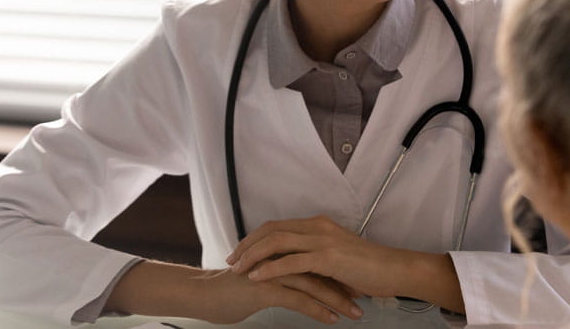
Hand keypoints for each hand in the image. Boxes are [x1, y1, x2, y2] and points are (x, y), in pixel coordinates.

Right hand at [191, 267, 363, 323]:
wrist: (204, 295)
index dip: (339, 272)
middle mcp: (281, 256)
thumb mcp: (264, 279)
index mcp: (283, 251)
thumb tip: (303, 282)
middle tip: (365, 299)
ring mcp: (275, 271)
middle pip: (322, 269)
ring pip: (315, 283)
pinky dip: (318, 309)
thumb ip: (284, 275)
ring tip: (355, 313)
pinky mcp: (267, 287)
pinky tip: (331, 318)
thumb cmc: (233, 289)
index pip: (318, 259)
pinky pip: (299, 299)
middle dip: (345, 285)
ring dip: (338, 299)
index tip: (359, 285)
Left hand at [224, 214, 464, 312]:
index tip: (239, 251)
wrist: (393, 269)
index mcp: (318, 224)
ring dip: (253, 256)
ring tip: (237, 270)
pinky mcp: (327, 258)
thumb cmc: (368, 267)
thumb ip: (315, 257)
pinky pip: (291, 262)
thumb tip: (294, 268)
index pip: (277, 225)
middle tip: (230, 260)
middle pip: (271, 230)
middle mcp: (317, 227)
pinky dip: (270, 269)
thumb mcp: (336, 257)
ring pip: (277, 242)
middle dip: (247, 245)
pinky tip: (257, 278)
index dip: (255, 237)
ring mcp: (322, 240)